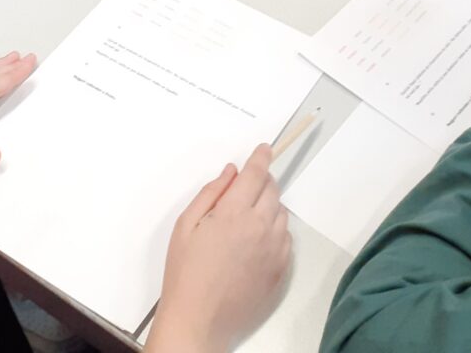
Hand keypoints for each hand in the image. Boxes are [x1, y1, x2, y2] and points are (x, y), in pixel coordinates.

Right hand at [149, 144, 291, 352]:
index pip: (256, 174)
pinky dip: (274, 232)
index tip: (265, 149)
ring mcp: (274, 250)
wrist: (198, 321)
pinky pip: (285, 239)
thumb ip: (211, 193)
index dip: (261, 158)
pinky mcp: (280, 270)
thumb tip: (231, 172)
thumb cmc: (185, 272)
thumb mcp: (186, 226)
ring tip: (246, 220)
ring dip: (268, 207)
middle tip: (247, 188)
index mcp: (235, 213)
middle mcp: (261, 227)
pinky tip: (255, 242)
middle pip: (272, 190)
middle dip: (262, 182)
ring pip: (281, 214)